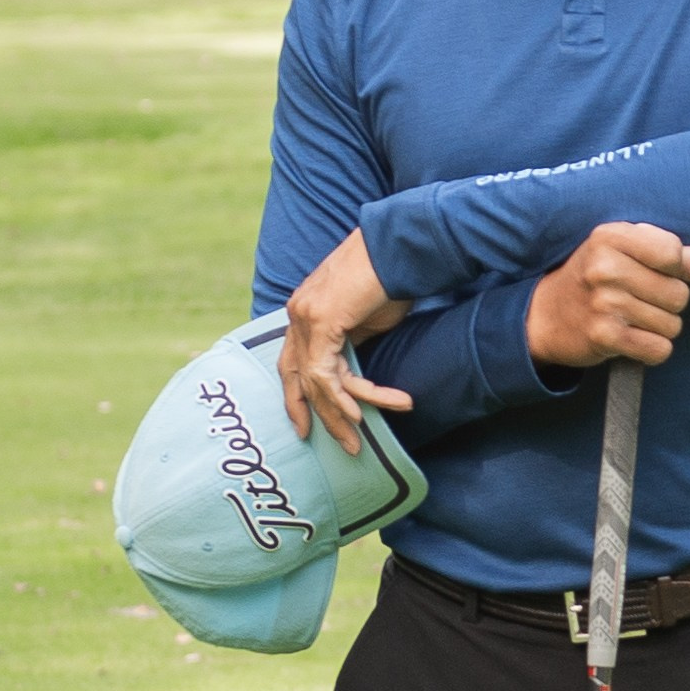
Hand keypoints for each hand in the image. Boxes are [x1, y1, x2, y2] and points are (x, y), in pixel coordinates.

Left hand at [281, 229, 411, 450]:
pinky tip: (359, 415)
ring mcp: (306, 317)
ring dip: (337, 415)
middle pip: (294, 376)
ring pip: (313, 381)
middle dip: (308, 413)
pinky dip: (341, 398)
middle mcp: (297, 315)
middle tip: (323, 442)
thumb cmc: (390, 279)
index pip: (291, 362)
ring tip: (356, 440)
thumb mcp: (367, 321)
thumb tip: (350, 372)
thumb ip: (351, 345)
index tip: (304, 425)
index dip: (295, 395)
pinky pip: (326, 373)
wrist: (398, 247)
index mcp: (304, 312)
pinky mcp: (322, 321)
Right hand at [525, 221, 689, 370]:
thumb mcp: (634, 255)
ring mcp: (603, 303)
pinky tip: (630, 337)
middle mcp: (605, 267)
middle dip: (667, 302)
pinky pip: (658, 348)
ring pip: (672, 324)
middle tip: (637, 298)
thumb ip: (688, 258)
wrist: (547, 315)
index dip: (675, 268)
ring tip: (630, 317)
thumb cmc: (599, 277)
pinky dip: (651, 348)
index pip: (675, 253)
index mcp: (612, 236)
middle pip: (679, 294)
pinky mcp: (604, 336)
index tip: (653, 270)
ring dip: (658, 327)